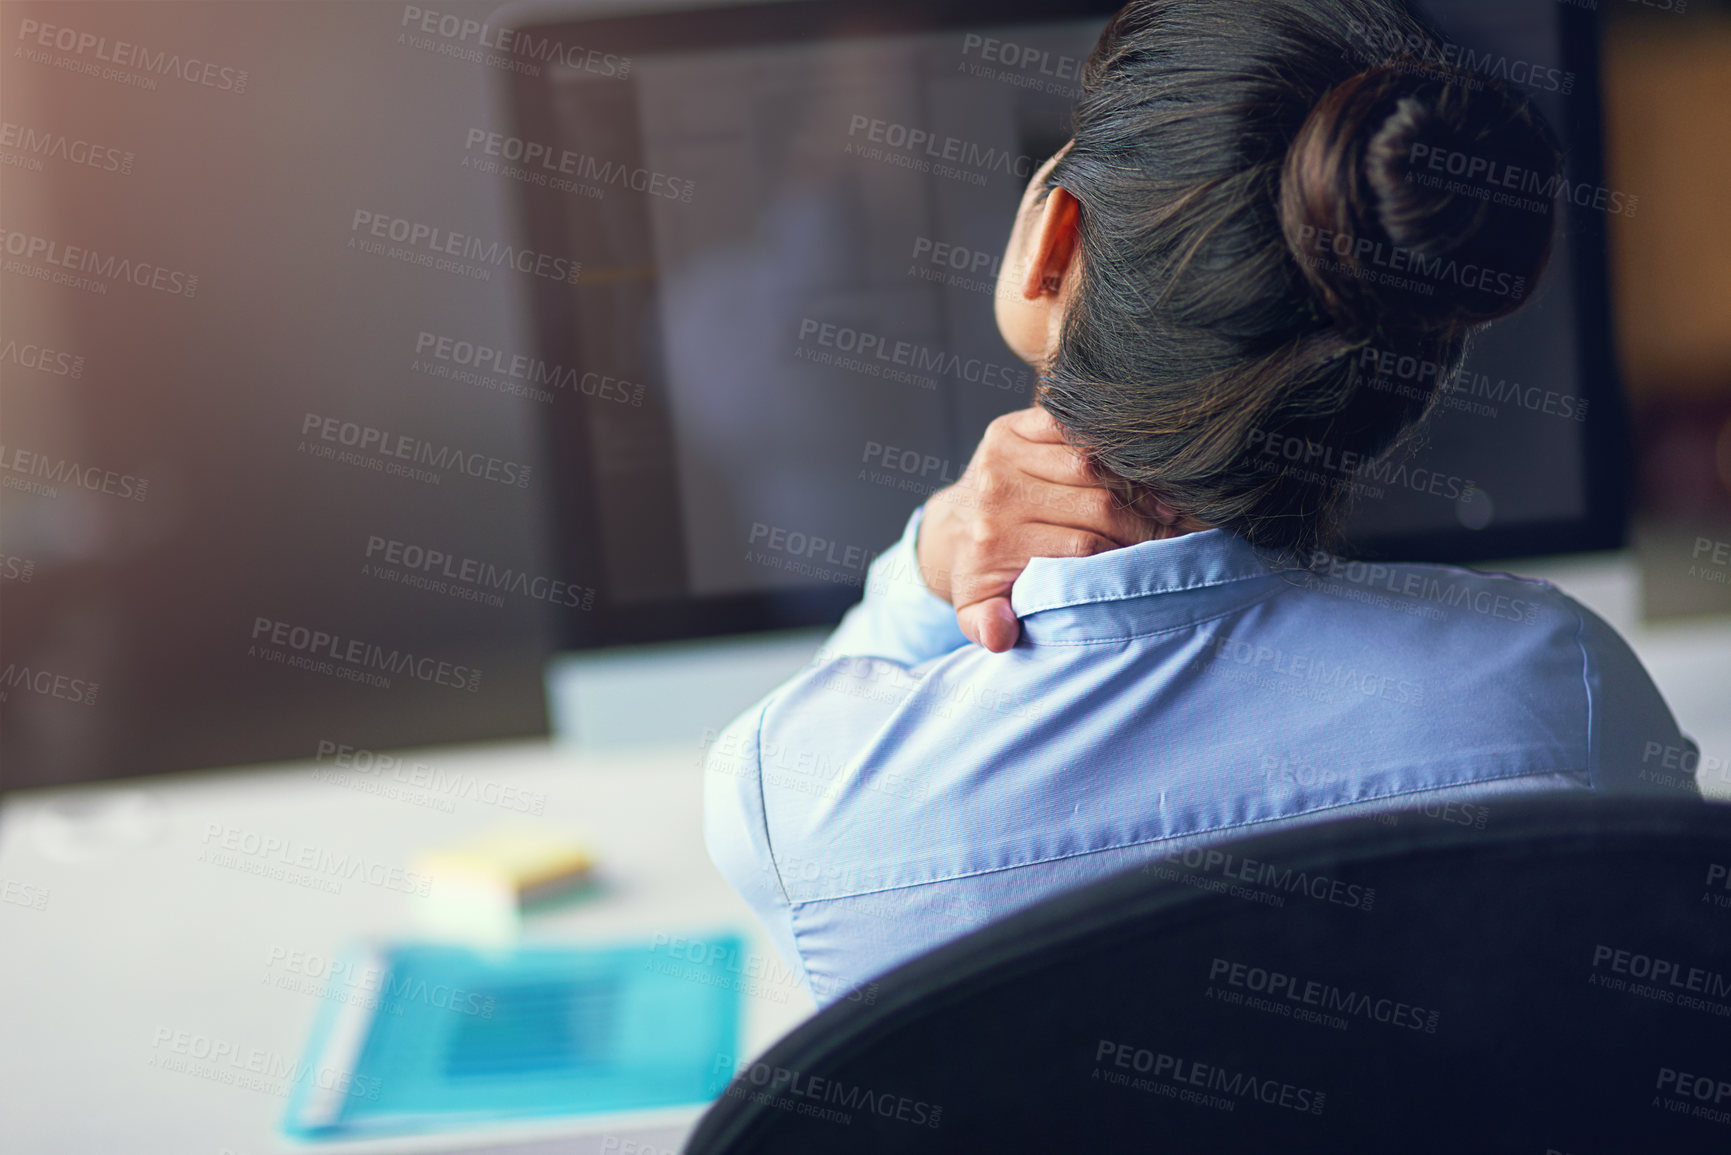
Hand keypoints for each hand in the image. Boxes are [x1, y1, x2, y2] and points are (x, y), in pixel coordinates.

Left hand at [915, 407, 1163, 651]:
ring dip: (1135, 482)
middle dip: (1141, 521)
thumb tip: (1002, 635)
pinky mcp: (1014, 425)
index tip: (1159, 563)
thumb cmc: (983, 572)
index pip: (1083, 545)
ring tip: (1166, 505)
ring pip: (1091, 462)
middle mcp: (997, 492)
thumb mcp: (978, 609)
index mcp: (994, 539)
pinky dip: (1109, 444)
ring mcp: (1004, 453)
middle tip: (1176, 535)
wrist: (952, 528)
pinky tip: (1136, 466)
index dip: (1127, 553)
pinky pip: (1073, 426)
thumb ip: (988, 627)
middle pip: (1093, 501)